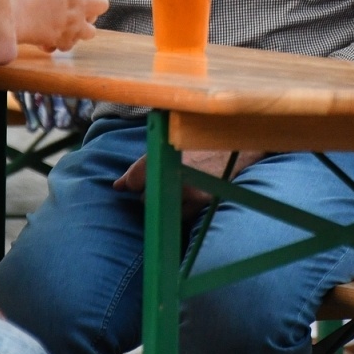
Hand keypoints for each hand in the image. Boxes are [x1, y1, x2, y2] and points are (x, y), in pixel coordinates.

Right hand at [7, 0, 107, 51]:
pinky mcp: (62, 40)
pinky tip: (54, 38)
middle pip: (103, 4)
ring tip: (71, 25)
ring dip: (83, 28)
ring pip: (92, 31)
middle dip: (95, 3)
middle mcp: (77, 4)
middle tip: (82, 4)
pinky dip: (63, 42)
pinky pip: (70, 45)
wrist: (11, 13)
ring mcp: (72, 24)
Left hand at [113, 151, 263, 211]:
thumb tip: (117, 187)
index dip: (131, 183)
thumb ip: (141, 166)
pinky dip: (181, 209)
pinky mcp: (202, 202)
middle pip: (145, 198)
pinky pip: (180, 215)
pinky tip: (190, 196)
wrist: (236, 139)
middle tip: (163, 181)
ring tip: (179, 187)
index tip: (128, 185)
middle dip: (149, 192)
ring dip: (165, 202)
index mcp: (162, 151)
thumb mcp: (168, 143)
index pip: (134, 179)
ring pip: (162, 208)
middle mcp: (172, 172)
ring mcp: (188, 190)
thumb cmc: (198, 138)